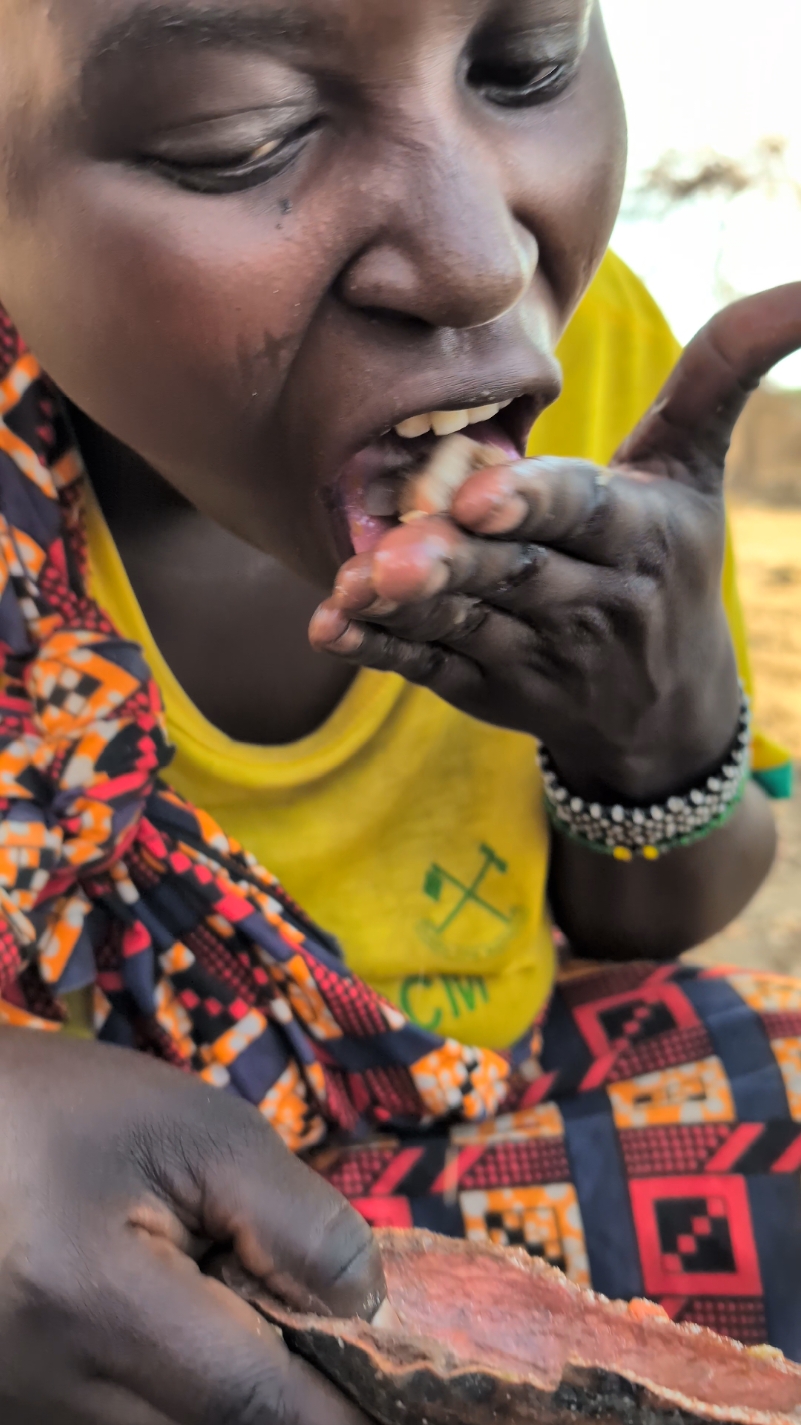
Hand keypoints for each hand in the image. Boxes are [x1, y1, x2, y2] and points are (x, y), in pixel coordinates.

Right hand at [0, 1029, 383, 1423]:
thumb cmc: (70, 1111)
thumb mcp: (198, 1133)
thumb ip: (300, 1223)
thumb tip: (373, 1313)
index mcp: (95, 1308)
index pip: (253, 1405)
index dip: (342, 1406)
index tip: (404, 1389)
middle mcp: (51, 1395)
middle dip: (289, 1400)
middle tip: (329, 1337)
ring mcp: (30, 1418)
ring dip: (233, 1395)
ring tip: (231, 1306)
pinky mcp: (26, 1418)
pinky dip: (184, 1396)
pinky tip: (188, 1328)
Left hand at [311, 284, 800, 802]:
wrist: (662, 709)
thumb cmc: (671, 563)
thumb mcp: (697, 471)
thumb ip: (721, 373)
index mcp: (643, 541)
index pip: (589, 514)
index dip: (538, 504)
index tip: (482, 492)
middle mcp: (593, 604)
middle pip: (517, 577)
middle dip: (459, 564)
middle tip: (399, 551)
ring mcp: (536, 656)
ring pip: (467, 627)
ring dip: (409, 609)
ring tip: (355, 586)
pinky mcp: (488, 690)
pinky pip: (431, 670)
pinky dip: (384, 652)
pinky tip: (333, 628)